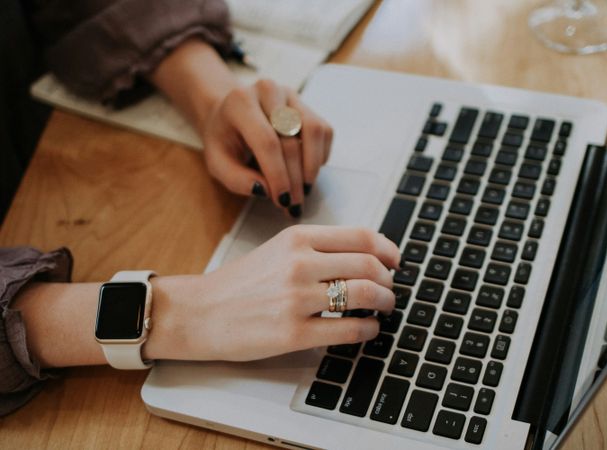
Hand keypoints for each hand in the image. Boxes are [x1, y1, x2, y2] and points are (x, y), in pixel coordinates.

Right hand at [159, 225, 399, 361]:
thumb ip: (317, 248)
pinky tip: (368, 329)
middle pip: (369, 265)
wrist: (199, 312)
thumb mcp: (277, 249)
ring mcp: (297, 298)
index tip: (396, 260)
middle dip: (389, 280)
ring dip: (385, 303)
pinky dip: (369, 329)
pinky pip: (349, 330)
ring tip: (384, 308)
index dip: (388, 249)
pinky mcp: (293, 333)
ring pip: (365, 295)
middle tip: (390, 289)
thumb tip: (366, 255)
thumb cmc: (240, 282)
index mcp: (297, 238)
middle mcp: (300, 263)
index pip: (361, 236)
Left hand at [201, 79, 332, 215]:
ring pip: (314, 131)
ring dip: (312, 167)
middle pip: (290, 140)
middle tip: (294, 205)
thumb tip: (265, 190)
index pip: (266, 140)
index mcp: (240, 102)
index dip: (278, 174)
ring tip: (304, 190)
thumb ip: (236, 179)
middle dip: (295, 179)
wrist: (231, 113)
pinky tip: (306, 171)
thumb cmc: (224, 140)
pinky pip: (324, 132)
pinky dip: (319, 156)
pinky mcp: (307, 104)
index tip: (283, 200)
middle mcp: (268, 91)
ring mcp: (291, 95)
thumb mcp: (218, 163)